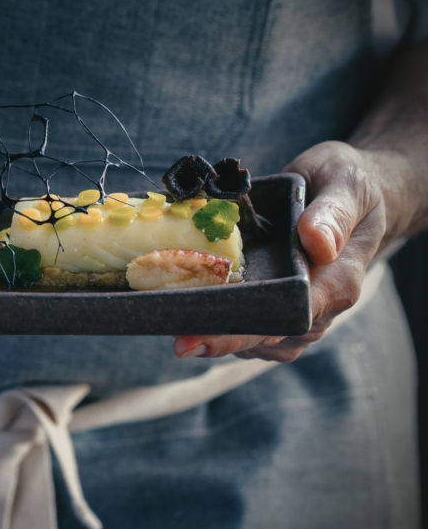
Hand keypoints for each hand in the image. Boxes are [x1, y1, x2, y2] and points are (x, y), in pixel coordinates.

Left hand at [173, 141, 394, 361]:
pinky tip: (191, 312)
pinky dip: (222, 321)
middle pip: (266, 336)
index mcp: (337, 280)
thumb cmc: (349, 185)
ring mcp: (299, 311)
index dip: (244, 332)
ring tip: (175, 326)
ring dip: (217, 335)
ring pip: (256, 339)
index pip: (289, 317)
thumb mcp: (347, 184)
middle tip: (179, 344)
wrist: (353, 193)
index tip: (204, 338)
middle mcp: (319, 305)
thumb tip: (317, 244)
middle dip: (220, 340)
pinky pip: (250, 326)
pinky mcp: (280, 305)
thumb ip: (333, 214)